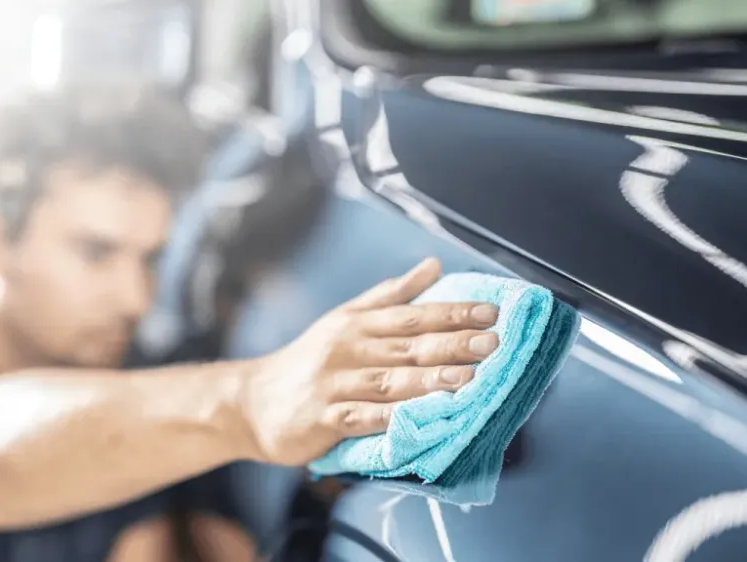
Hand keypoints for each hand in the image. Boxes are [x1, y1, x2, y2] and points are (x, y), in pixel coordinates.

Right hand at [239, 258, 499, 465]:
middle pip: (408, 345)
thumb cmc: (310, 360)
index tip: (491, 312)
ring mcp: (334, 384)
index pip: (412, 315)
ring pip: (390, 381)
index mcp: (357, 323)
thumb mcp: (346, 319)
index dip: (452, 312)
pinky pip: (364, 418)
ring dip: (431, 379)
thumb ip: (392, 296)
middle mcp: (347, 349)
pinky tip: (420, 419)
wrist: (253, 402)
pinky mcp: (323, 419)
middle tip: (494, 342)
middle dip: (453, 343)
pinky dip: (393, 417)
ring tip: (470, 378)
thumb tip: (434, 265)